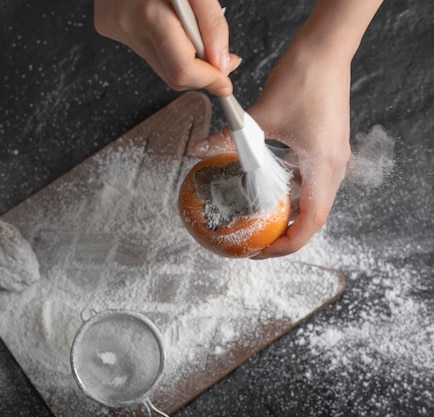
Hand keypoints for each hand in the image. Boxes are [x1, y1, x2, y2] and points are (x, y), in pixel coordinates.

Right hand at [94, 0, 240, 95]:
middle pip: (170, 74)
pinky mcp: (107, 25)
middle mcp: (126, 25)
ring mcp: (114, 27)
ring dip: (183, 57)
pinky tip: (168, 24)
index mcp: (149, 14)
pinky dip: (164, 44)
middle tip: (219, 59)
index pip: (181, 70)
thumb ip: (212, 25)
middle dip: (199, 72)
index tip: (225, 83)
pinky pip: (144, 47)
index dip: (208, 80)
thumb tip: (221, 63)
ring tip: (193, 34)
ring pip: (158, 64)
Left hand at [192, 37, 351, 257]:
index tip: (260, 252)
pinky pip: (311, 180)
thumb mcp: (261, 115)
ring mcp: (333, 157)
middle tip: (255, 242)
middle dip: (285, 235)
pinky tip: (266, 189)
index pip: (311, 222)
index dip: (286, 245)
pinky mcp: (327, 146)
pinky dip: (291, 192)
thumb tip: (199, 149)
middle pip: (313, 217)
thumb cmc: (302, 79)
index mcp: (324, 166)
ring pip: (313, 199)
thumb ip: (231, 138)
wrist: (326, 49)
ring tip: (258, 221)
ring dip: (288, 213)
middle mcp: (334, 167)